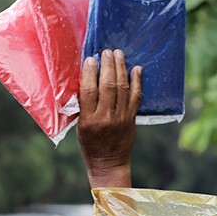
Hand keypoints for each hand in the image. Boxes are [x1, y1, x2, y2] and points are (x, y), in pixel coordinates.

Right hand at [78, 49, 141, 187]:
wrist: (109, 164)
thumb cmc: (90, 145)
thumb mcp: (80, 127)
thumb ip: (83, 106)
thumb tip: (86, 80)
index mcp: (88, 120)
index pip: (89, 91)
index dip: (89, 73)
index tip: (90, 59)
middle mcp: (105, 118)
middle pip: (107, 86)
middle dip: (107, 66)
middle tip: (107, 51)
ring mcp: (121, 118)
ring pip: (122, 88)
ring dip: (121, 68)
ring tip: (119, 54)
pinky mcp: (132, 119)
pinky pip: (136, 97)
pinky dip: (137, 81)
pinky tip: (136, 69)